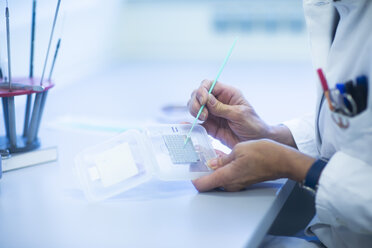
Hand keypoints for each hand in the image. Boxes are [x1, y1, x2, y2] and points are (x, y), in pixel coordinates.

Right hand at [188, 80, 269, 147]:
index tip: (203, 101)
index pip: (209, 84)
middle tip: (203, 114)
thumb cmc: (253, 125)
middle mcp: (218, 101)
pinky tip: (188, 124)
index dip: (202, 90)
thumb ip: (222, 108)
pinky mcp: (210, 126)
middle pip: (198, 94)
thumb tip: (206, 99)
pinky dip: (191, 123)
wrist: (256, 142)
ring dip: (194, 111)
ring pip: (195, 107)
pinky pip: (197, 122)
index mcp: (228, 94)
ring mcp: (213, 113)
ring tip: (203, 119)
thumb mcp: (239, 114)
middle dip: (196, 102)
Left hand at [192, 139, 314, 191]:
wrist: (283, 161)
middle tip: (196, 156)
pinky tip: (219, 156)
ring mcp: (237, 183)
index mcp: (227, 177)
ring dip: (211, 168)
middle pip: (208, 181)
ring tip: (205, 153)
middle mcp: (231, 184)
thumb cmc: (265, 154)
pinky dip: (221, 167)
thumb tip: (211, 163)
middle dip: (201, 170)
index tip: (187, 169)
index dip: (192, 178)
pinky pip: (226, 175)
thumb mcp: (239, 149)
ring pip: (217, 177)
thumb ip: (223, 158)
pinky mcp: (242, 179)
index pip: (202, 185)